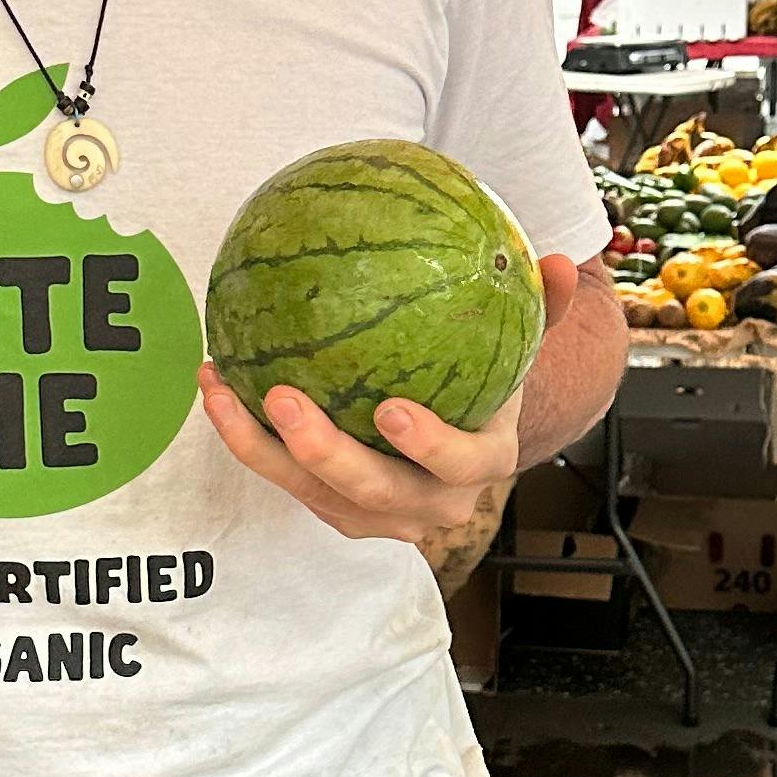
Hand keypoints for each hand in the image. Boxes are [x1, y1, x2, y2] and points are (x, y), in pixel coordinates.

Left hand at [198, 252, 577, 555]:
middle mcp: (429, 504)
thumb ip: (543, 306)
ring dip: (260, 447)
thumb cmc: (488, 382)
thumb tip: (562, 260)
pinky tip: (215, 383)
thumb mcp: (520, 346)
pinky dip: (246, 439)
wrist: (463, 444)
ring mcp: (376, 516)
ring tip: (221, 389)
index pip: (460, 465)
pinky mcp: (333, 510)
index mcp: (480, 465)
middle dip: (323, 452)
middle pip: (372, 493)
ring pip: (312, 494)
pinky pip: (284, 479)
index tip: (392, 409)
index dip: (428, 445)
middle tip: (282, 397)